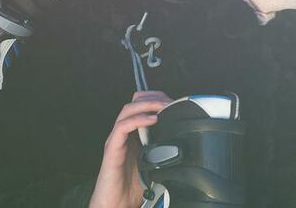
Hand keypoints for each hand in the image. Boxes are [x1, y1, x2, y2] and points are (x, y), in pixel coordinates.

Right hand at [89, 90, 172, 207]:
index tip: (173, 101)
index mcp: (133, 135)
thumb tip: (184, 146)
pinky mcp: (112, 149)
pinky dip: (137, 120)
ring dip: (146, 104)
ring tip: (162, 106)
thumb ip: (164, 150)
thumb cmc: (133, 186)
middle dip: (152, 97)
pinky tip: (152, 120)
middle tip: (168, 101)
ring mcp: (116, 140)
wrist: (116, 204)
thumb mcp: (156, 163)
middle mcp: (123, 134)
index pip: (141, 106)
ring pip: (127, 110)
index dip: (156, 99)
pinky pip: (121, 127)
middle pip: (133, 102)